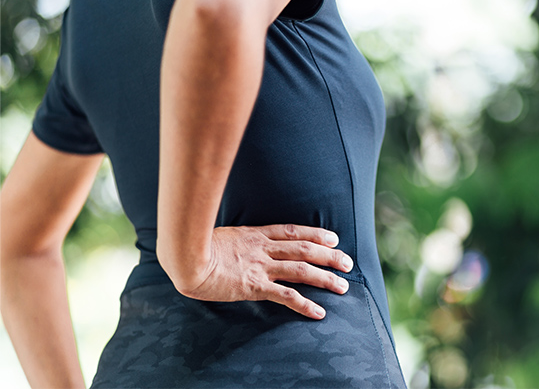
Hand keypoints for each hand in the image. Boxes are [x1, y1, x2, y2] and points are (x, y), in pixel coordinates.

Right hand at [179, 224, 352, 318]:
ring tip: (343, 286)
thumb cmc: (195, 247)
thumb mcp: (222, 235)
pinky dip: (304, 304)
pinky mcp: (255, 286)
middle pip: (305, 249)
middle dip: (330, 255)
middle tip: (348, 262)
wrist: (184, 257)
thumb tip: (240, 241)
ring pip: (302, 270)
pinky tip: (319, 312)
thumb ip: (238, 239)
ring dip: (325, 278)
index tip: (333, 237)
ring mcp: (260, 266)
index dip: (316, 234)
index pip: (293, 231)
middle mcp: (263, 248)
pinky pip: (286, 295)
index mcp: (255, 234)